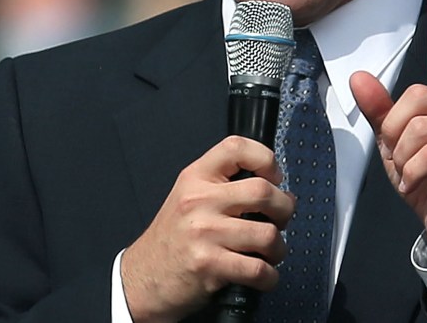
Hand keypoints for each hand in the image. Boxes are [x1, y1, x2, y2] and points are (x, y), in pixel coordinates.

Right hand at [120, 135, 295, 322]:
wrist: (142, 279)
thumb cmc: (172, 238)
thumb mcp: (188, 196)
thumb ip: (224, 185)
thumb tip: (277, 188)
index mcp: (195, 177)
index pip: (236, 147)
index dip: (265, 158)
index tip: (274, 177)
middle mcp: (199, 200)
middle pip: (262, 192)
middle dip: (284, 209)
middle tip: (281, 219)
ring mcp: (204, 233)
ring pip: (267, 234)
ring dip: (279, 248)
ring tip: (271, 252)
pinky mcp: (209, 265)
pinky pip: (258, 269)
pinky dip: (270, 277)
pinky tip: (265, 276)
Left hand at [350, 0, 426, 263]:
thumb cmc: (424, 178)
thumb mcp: (394, 142)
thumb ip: (379, 110)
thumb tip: (358, 75)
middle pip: (416, 96)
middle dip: (393, 128)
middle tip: (397, 155)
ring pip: (420, 127)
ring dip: (402, 157)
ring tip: (411, 174)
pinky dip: (413, 173)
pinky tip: (417, 184)